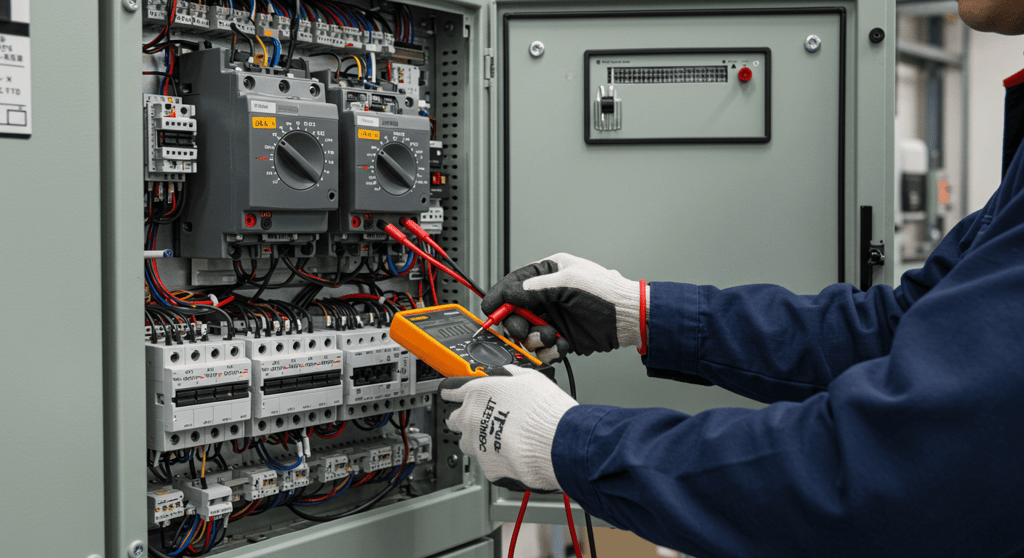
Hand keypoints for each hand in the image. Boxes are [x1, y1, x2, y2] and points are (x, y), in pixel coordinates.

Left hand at [439, 365, 577, 491]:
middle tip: (478, 419)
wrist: (553, 441)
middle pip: (454, 419)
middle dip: (463, 419)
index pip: (452, 392)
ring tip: (496, 438)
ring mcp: (476, 443)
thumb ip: (511, 376)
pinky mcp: (486, 465)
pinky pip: (486, 461)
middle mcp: (471, 418)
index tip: (449, 395)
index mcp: (478, 393)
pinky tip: (511, 453)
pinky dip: (496, 458)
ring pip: (466, 443)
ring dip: (476, 440)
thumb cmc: (544, 409)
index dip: (451, 393)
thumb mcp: (529, 378)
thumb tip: (507, 374)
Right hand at [482, 253, 644, 361]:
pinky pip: (542, 348)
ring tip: (549, 337)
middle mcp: (548, 296)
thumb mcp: (569, 283)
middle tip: (520, 331)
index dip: (500, 297)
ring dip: (534, 339)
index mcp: (548, 274)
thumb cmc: (607, 294)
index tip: (490, 310)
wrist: (629, 319)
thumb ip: (536, 288)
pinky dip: (549, 351)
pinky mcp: (561, 338)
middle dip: (515, 324)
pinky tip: (561, 345)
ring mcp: (554, 318)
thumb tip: (511, 293)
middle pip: (515, 313)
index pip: (514, 284)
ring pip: (526, 333)